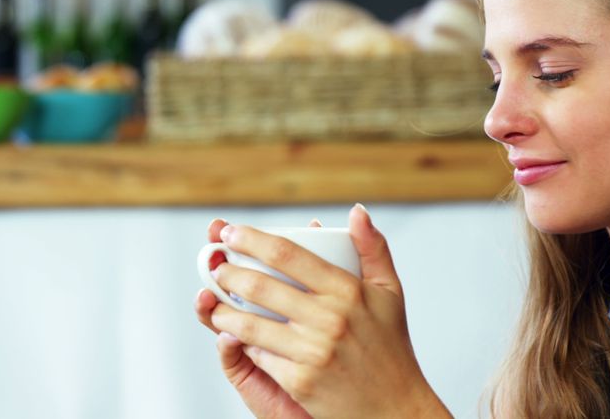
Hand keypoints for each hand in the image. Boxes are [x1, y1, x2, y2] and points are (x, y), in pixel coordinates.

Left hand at [199, 205, 448, 417]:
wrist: (395, 408)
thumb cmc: (390, 347)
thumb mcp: (390, 292)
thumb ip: (373, 249)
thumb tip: (356, 211)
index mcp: (348, 291)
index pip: (288, 254)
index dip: (252, 239)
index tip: (230, 232)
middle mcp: (330, 318)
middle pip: (260, 285)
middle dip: (227, 272)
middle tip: (216, 265)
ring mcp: (313, 351)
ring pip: (250, 323)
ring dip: (223, 310)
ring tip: (214, 301)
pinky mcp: (300, 381)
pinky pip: (259, 355)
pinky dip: (243, 343)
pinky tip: (234, 334)